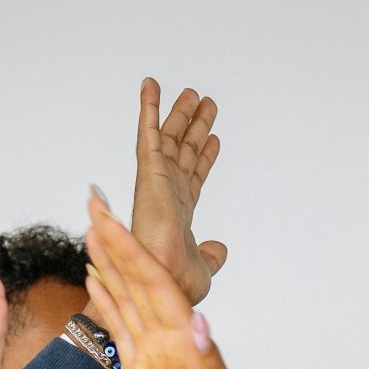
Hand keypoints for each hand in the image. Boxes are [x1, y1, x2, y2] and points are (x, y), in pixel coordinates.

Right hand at [83, 192, 268, 368]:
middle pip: (138, 280)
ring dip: (110, 262)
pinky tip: (96, 280)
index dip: (131, 250)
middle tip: (93, 201)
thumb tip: (198, 323)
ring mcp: (156, 356)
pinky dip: (108, 302)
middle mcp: (171, 340)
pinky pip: (122, 331)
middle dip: (116, 240)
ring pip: (127, 297)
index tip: (109, 218)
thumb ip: (209, 367)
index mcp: (187, 342)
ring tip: (91, 228)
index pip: (154, 284)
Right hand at [129, 78, 226, 304]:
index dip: (204, 157)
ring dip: (178, 113)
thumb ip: (212, 256)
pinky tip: (151, 85)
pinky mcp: (148, 172)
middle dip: (194, 128)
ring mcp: (157, 181)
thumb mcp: (205, 269)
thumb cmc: (175, 283)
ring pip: (170, 138)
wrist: (163, 281)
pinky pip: (148, 133)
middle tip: (205, 102)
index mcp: (179, 213)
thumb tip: (221, 249)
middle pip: (184, 152)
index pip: (194, 177)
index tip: (214, 139)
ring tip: (192, 91)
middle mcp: (168, 193)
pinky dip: (148, 107)